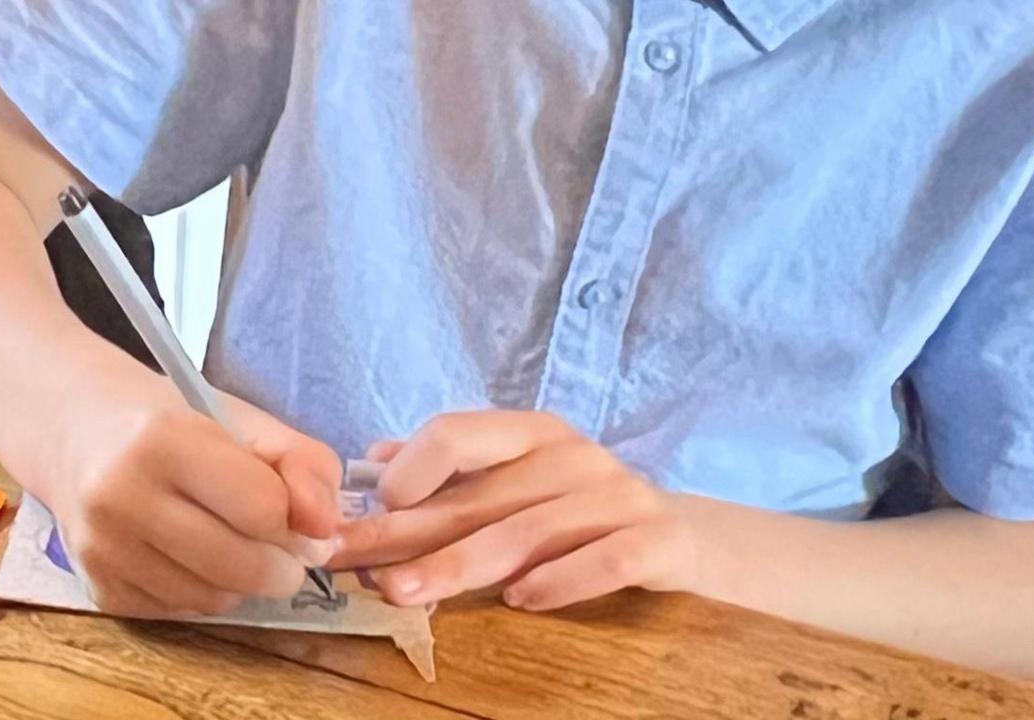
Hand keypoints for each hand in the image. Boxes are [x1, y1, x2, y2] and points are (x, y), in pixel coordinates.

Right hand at [33, 382, 345, 617]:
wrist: (70, 426)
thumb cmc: (165, 417)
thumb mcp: (238, 417)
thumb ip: (301, 462)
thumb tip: (327, 530)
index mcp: (161, 440)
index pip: (263, 508)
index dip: (297, 517)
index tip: (301, 513)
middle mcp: (120, 498)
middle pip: (242, 566)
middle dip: (282, 564)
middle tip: (284, 546)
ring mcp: (102, 549)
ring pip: (214, 600)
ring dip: (241, 582)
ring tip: (231, 542)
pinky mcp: (96, 587)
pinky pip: (179, 612)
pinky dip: (201, 592)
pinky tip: (190, 556)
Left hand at [333, 410, 703, 610]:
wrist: (678, 537)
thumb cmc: (577, 509)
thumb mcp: (515, 481)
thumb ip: (449, 473)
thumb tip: (372, 458)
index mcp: (531, 433)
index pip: (460, 433)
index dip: (413, 466)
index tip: (373, 503)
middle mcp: (574, 455)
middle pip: (481, 497)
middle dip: (410, 535)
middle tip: (356, 567)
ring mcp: (618, 496)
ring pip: (530, 532)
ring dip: (462, 565)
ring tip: (409, 593)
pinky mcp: (656, 540)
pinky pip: (606, 560)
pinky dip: (561, 580)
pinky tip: (521, 601)